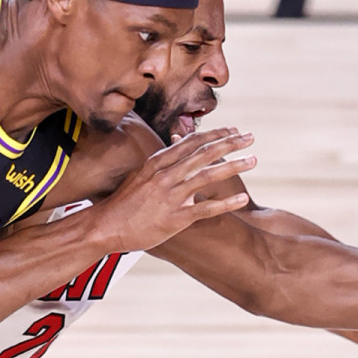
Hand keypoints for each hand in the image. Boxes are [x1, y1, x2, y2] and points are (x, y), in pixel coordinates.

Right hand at [94, 128, 255, 252]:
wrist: (105, 226)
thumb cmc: (123, 202)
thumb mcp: (140, 175)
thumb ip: (161, 162)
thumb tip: (174, 145)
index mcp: (158, 162)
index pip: (192, 142)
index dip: (215, 134)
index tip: (233, 130)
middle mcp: (166, 175)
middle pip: (204, 153)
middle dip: (230, 143)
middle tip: (250, 138)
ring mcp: (171, 196)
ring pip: (207, 176)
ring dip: (233, 166)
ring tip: (252, 161)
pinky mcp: (175, 218)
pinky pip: (206, 208)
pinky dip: (226, 203)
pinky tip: (242, 199)